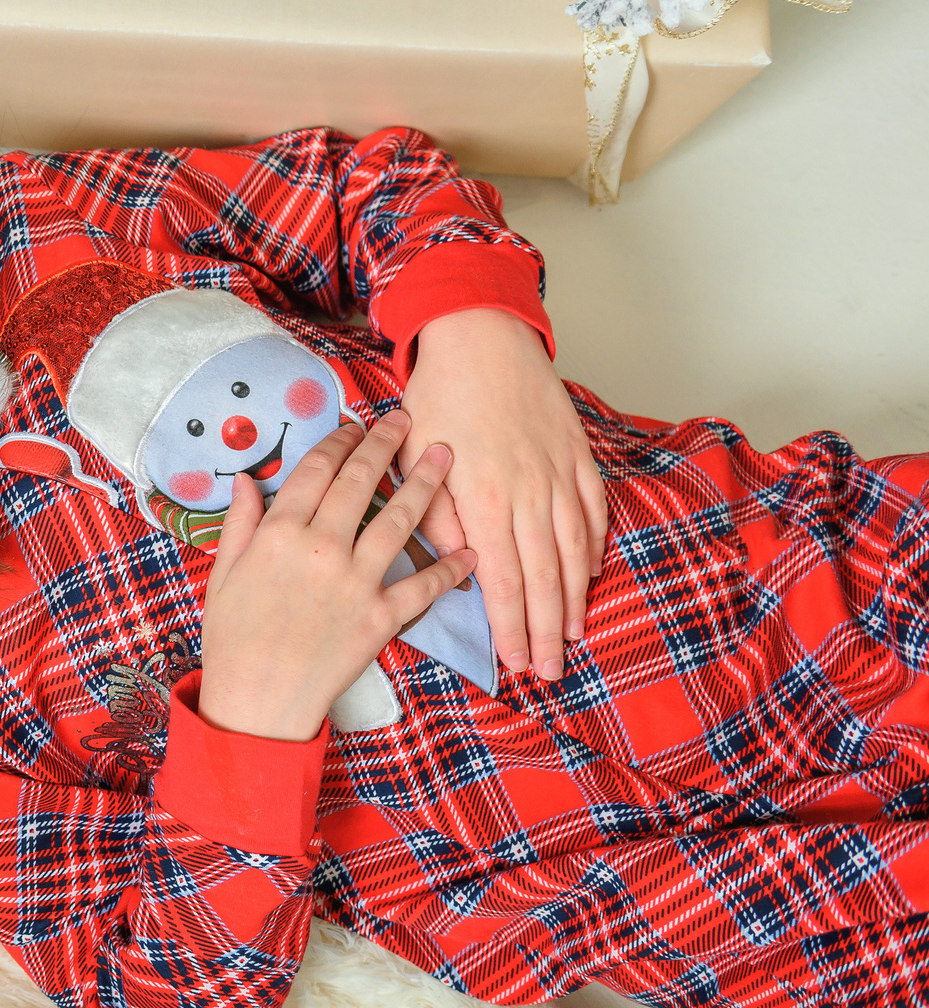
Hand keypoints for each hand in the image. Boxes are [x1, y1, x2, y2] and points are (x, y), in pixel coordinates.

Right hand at [197, 413, 476, 741]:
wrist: (257, 701)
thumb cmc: (232, 639)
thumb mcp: (223, 574)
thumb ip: (241, 523)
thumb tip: (248, 480)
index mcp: (280, 533)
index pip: (316, 469)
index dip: (339, 441)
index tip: (355, 425)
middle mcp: (322, 548)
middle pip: (361, 482)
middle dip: (386, 444)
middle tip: (407, 421)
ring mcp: (356, 582)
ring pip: (400, 520)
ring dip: (426, 484)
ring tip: (444, 457)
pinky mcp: (381, 617)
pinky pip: (423, 585)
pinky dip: (450, 568)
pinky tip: (470, 552)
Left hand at [401, 310, 606, 682]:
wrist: (482, 335)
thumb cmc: (439, 395)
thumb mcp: (414, 456)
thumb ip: (433, 514)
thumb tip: (455, 564)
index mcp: (482, 497)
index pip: (500, 578)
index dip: (510, 625)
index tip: (517, 662)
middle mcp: (527, 492)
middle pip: (541, 575)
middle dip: (544, 630)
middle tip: (550, 671)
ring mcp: (558, 474)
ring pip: (571, 549)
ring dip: (572, 598)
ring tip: (571, 635)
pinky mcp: (577, 455)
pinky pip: (592, 511)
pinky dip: (593, 546)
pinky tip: (589, 574)